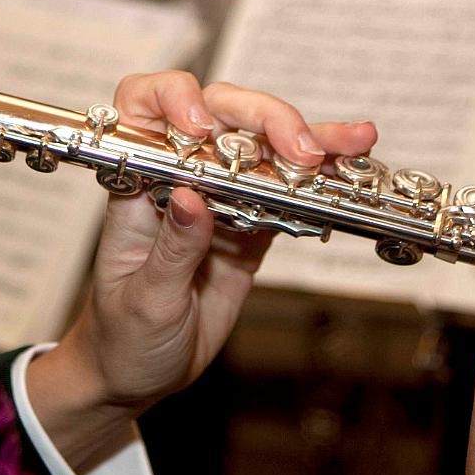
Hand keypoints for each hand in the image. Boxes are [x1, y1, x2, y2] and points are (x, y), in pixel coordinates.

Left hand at [24, 71, 375, 468]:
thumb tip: (192, 196)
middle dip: (265, 119)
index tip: (201, 126)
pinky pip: (291, 192)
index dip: (173, 99)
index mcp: (137, 183)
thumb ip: (172, 249)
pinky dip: (323, 181)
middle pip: (221, 115)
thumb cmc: (122, 336)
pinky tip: (352, 170)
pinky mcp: (254, 224)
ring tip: (352, 143)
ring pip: (265, 147)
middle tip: (302, 151)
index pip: (144, 108)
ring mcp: (222, 197)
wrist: (138, 376)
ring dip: (310, 138)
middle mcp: (181, 177)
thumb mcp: (144, 301)